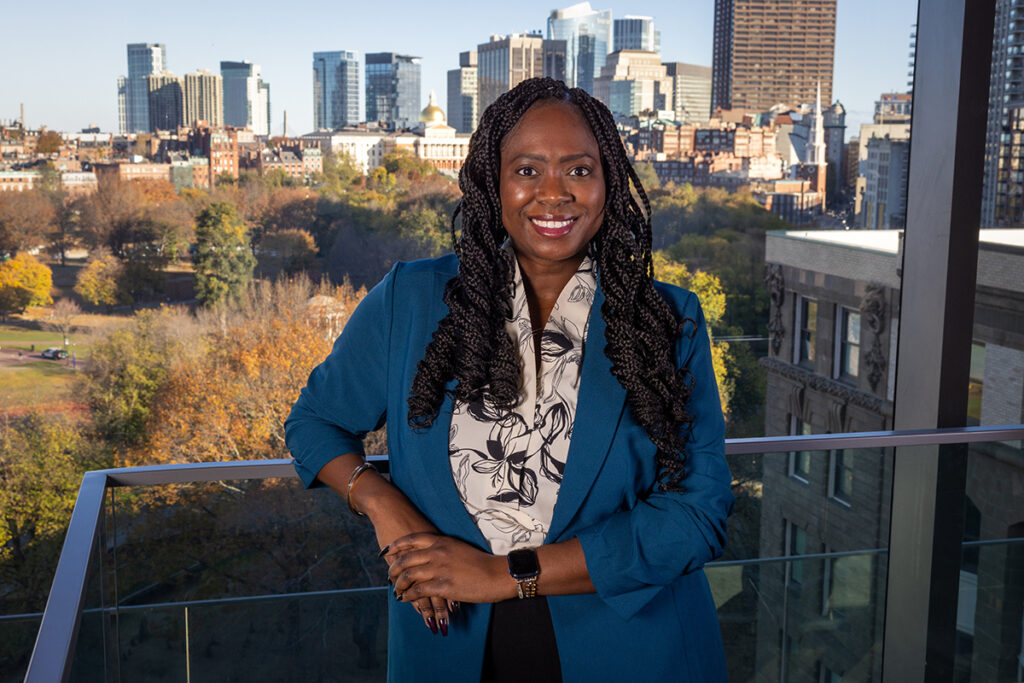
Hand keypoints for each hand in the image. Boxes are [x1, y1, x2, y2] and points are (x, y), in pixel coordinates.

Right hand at [315, 455, 457, 633]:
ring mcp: (414, 559)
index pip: (451, 575)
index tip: (460, 609)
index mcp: (440, 546)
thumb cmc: (409, 520)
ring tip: (433, 624)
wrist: (390, 507)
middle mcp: (430, 554)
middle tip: (446, 624)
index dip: (455, 591)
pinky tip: (414, 608)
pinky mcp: (400, 562)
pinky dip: (412, 597)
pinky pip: (409, 583)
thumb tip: (446, 567)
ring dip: (428, 608)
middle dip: (443, 606)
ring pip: (425, 589)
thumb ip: (436, 550)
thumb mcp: (428, 535)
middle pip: (440, 584)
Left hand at [387, 533, 515, 605]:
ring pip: (408, 576)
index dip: (395, 545)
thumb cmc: (480, 562)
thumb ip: (442, 549)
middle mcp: (437, 552)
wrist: (496, 574)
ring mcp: (439, 569)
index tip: (386, 551)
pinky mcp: (442, 586)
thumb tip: (428, 555)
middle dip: (393, 568)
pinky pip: (417, 591)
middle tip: (389, 575)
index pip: (411, 540)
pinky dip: (407, 596)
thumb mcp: (458, 548)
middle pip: (405, 558)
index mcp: (441, 541)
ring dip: (398, 584)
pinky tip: (405, 599)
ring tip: (396, 590)